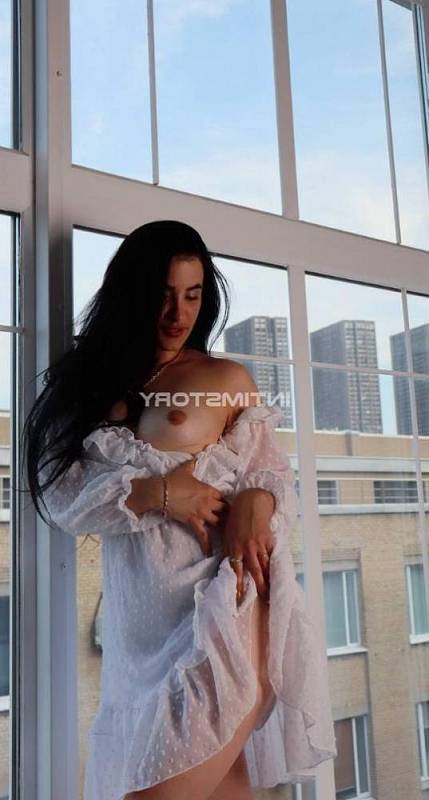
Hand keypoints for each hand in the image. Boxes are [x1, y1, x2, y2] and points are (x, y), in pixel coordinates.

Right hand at [161, 460, 228, 555]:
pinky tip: (209, 553)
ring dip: (223, 528)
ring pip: (219, 523)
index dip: (227, 503)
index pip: (224, 498)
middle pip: (225, 511)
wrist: (161, 492)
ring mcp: (202, 513)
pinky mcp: (194, 522)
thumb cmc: (173, 480)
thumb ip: (192, 464)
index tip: (229, 507)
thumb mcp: (185, 469)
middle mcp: (209, 502)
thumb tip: (195, 458)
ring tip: (228, 536)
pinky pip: (203, 535)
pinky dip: (206, 544)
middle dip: (229, 516)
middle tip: (232, 522)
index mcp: (209, 490)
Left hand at [221, 488, 274, 603]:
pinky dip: (274, 565)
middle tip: (264, 598)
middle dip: (260, 586)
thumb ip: (229, 550)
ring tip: (272, 591)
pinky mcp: (269, 539)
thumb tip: (228, 566)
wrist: (251, 502)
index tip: (239, 597)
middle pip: (255, 570)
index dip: (238, 584)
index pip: (236, 569)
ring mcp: (259, 544)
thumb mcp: (227, 534)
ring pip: (265, 565)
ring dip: (269, 579)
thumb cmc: (236, 519)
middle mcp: (247, 547)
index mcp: (234, 546)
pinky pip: (272, 555)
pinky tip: (278, 575)